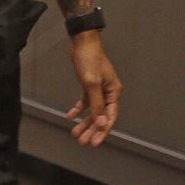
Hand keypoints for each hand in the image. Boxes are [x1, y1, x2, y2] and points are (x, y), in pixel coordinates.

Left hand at [65, 30, 121, 146]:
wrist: (81, 42)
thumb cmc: (89, 58)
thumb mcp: (92, 83)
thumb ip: (96, 104)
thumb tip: (101, 122)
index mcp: (114, 92)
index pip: (110, 117)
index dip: (102, 131)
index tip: (94, 142)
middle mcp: (109, 92)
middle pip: (101, 116)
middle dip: (92, 129)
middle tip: (83, 141)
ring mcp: (99, 89)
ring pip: (93, 111)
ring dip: (84, 122)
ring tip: (76, 133)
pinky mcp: (90, 85)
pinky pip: (86, 102)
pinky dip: (78, 110)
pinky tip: (70, 116)